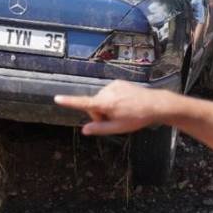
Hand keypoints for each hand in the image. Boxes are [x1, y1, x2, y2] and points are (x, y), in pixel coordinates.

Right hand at [54, 81, 170, 135]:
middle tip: (115, 120)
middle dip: (99, 114)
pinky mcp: (117, 82)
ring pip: (101, 100)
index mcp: (106, 104)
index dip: (69, 102)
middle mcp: (107, 92)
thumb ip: (100, 128)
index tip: (57, 98)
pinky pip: (108, 94)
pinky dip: (112, 100)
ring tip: (122, 112)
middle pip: (93, 106)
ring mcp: (113, 85)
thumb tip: (85, 130)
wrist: (155, 104)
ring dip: (106, 107)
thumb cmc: (137, 118)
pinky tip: (124, 104)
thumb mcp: (118, 128)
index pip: (84, 103)